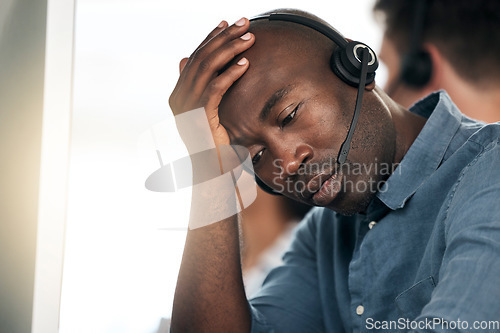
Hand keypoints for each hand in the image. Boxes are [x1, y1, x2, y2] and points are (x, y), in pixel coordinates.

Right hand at [169, 18, 254, 146]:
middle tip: (244, 23)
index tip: (226, 24)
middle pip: (201, 58)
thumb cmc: (213, 145)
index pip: (194, 58)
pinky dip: (231, 72)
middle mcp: (178, 98)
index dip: (210, 39)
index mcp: (178, 95)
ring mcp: (186, 106)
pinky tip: (246, 63)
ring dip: (231, 49)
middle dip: (224, 37)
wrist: (210, 173)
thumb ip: (201, 89)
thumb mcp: (206, 114)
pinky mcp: (199, 115)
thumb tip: (185, 60)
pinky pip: (216, 87)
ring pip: (208, 68)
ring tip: (250, 38)